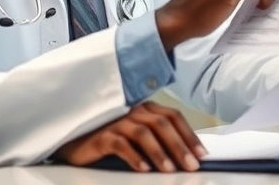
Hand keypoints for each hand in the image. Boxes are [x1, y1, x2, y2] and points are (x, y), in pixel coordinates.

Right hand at [55, 102, 206, 172]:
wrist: (76, 142)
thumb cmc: (112, 140)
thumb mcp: (138, 137)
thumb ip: (159, 140)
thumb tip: (187, 156)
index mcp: (146, 108)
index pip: (173, 116)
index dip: (189, 135)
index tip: (202, 154)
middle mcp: (133, 111)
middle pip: (161, 124)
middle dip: (180, 146)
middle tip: (191, 165)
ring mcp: (116, 122)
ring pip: (143, 133)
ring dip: (159, 152)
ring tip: (170, 170)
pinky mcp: (101, 136)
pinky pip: (121, 144)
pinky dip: (134, 157)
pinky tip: (144, 170)